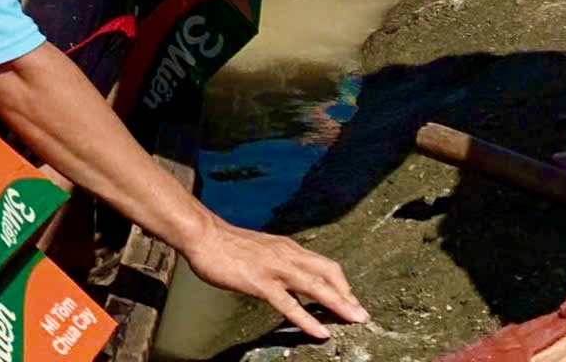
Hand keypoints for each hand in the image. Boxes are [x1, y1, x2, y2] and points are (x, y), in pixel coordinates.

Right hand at [183, 218, 364, 340]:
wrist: (203, 234)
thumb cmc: (226, 243)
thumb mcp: (261, 249)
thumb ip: (277, 261)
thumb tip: (289, 277)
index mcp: (287, 247)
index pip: (323, 264)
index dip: (341, 283)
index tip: (350, 299)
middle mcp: (287, 254)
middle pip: (328, 272)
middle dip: (348, 294)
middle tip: (362, 314)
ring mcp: (275, 268)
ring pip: (315, 286)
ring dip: (339, 304)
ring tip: (355, 320)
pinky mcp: (261, 282)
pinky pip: (289, 304)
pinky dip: (308, 319)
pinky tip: (320, 332)